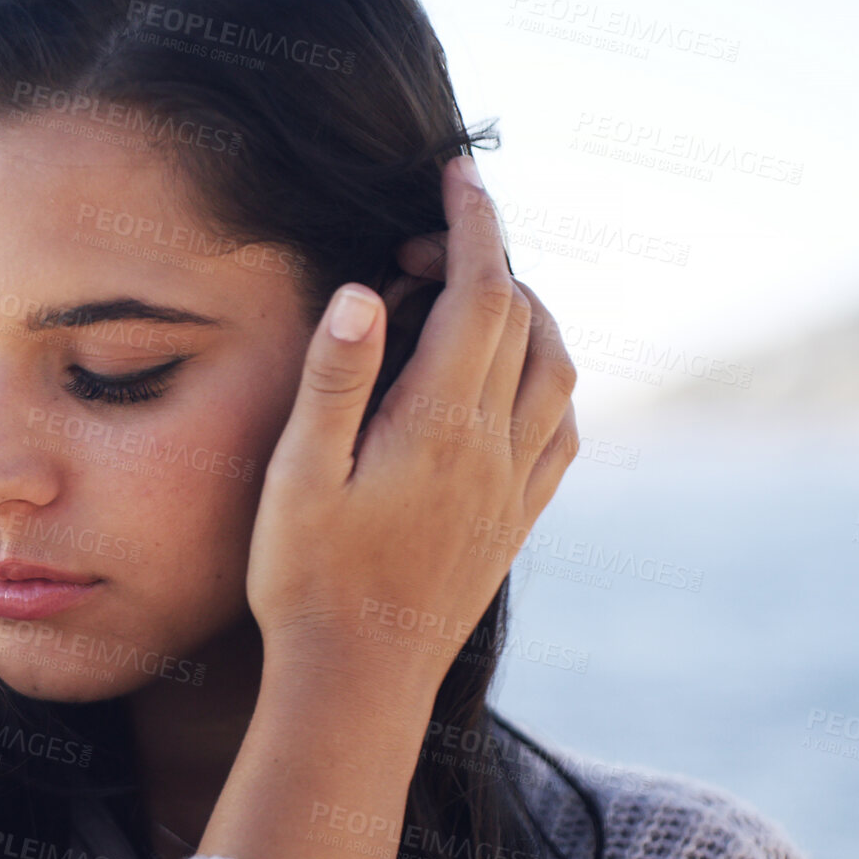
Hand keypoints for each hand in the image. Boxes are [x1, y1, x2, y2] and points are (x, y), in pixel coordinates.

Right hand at [246, 154, 578, 693]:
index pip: (481, 293)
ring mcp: (513, 489)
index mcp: (439, 426)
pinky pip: (561, 430)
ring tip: (472, 297)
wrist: (356, 685)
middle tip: (419, 245)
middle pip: (520, 319)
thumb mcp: (297, 475)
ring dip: (526, 313)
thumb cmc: (308, 581)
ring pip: (555, 370)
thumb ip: (335, 378)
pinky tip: (510, 383)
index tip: (457, 174)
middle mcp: (493, 450)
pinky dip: (546, 379)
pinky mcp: (515, 522)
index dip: (473, 223)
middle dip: (484, 258)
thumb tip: (367, 289)